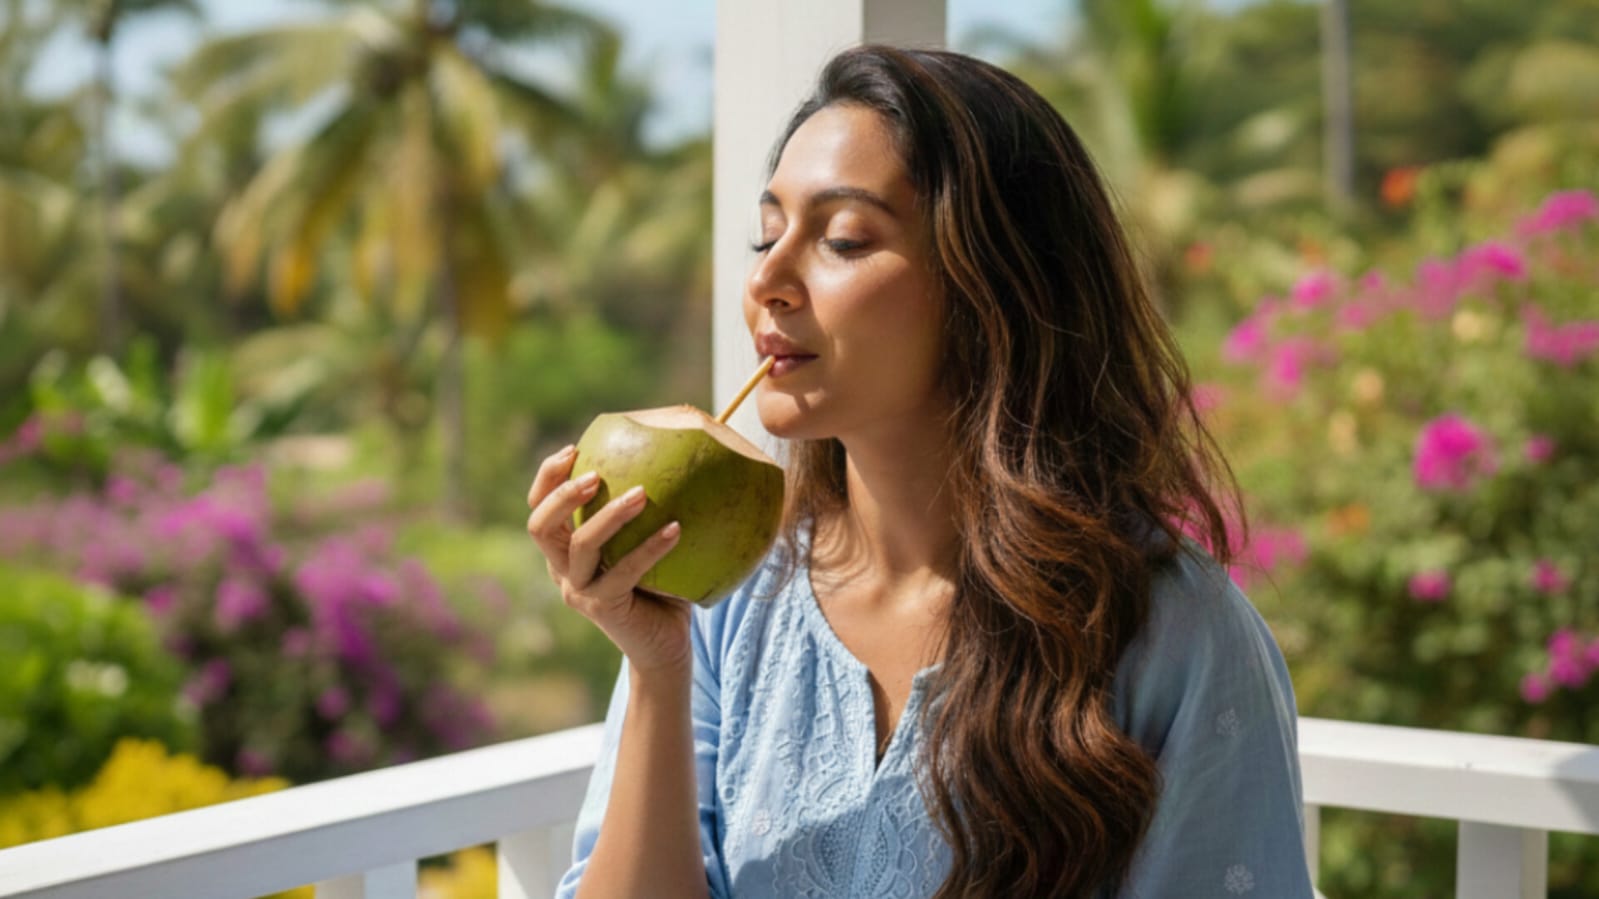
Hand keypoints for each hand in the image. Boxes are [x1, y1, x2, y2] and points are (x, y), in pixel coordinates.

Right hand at [526, 445, 693, 677]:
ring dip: (611, 515)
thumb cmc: (660, 588)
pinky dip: (650, 547)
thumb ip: (644, 512)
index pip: (538, 508)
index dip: (547, 477)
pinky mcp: (603, 609)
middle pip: (540, 526)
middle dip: (562, 495)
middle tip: (595, 473)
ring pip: (581, 545)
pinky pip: (624, 572)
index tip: (574, 449)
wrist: (663, 646)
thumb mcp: (643, 543)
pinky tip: (677, 529)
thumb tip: (673, 454)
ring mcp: (578, 592)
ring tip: (642, 494)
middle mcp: (561, 570)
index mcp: (563, 551)